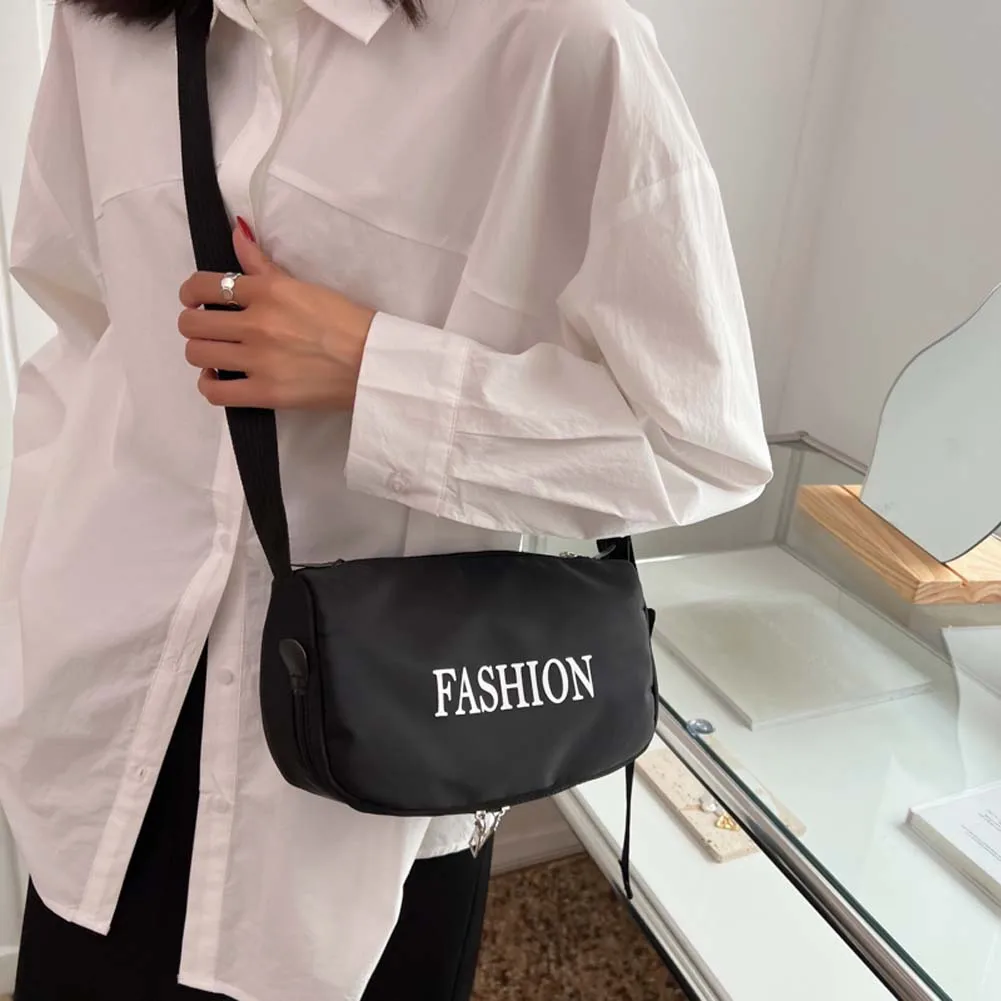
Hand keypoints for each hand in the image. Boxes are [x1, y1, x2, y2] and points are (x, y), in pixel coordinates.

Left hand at [178, 220, 375, 409]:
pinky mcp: (265, 393)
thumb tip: (238, 232)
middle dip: (194, 324)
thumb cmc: (347, 323)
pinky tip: (219, 378)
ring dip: (201, 352)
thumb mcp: (304, 286)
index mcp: (267, 292)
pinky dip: (209, 384)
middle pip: (193, 323)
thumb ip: (264, 265)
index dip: (191, 293)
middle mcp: (256, 323)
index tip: (196, 299)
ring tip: (216, 353)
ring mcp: (258, 360)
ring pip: (197, 354)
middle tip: (210, 329)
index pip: (205, 286)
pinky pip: (214, 392)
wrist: (371, 363)